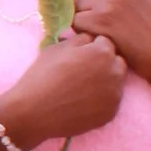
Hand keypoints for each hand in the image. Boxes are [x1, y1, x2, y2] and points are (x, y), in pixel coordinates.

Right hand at [0, 33, 128, 150]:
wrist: (34, 112)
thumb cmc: (42, 75)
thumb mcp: (56, 48)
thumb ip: (79, 39)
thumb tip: (89, 38)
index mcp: (102, 52)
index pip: (105, 42)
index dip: (92, 47)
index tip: (79, 56)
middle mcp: (114, 72)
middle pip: (116, 61)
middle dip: (104, 62)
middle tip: (82, 71)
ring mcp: (115, 94)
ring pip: (116, 81)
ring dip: (105, 80)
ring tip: (82, 87)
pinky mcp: (111, 112)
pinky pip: (111, 100)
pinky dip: (102, 99)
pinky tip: (83, 102)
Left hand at [73, 0, 150, 128]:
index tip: (95, 3)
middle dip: (85, 6)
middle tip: (96, 22)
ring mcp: (108, 1)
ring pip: (76, 6)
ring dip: (82, 19)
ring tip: (97, 31)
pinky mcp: (100, 20)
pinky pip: (75, 21)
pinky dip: (81, 31)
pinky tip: (96, 38)